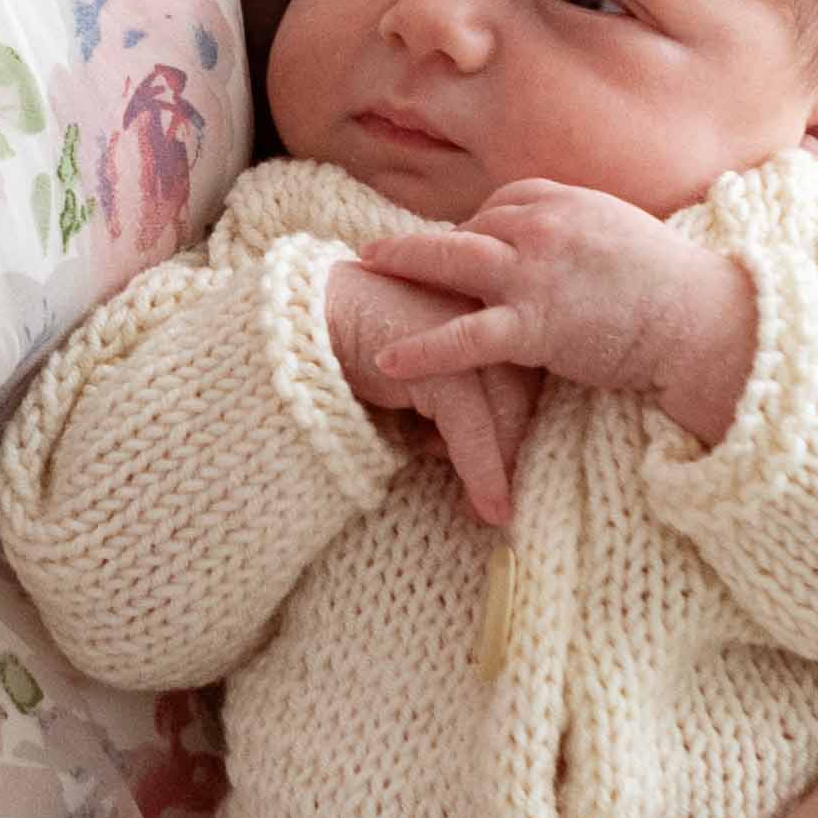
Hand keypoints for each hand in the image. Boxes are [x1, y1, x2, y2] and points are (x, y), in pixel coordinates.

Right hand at [321, 228, 535, 526]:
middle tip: (503, 499)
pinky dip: (483, 473)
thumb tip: (449, 446)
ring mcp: (464, 333)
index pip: (520, 368)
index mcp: (474, 305)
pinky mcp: (441, 363)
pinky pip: (473, 427)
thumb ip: (438, 392)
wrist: (293, 322)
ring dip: (505, 469)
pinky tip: (487, 510)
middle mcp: (479, 312)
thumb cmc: (346, 343)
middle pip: (524, 391)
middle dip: (517, 449)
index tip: (511, 463)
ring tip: (494, 512)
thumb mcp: (405, 368)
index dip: (519, 420)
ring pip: (507, 412)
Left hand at [336, 175, 754, 444]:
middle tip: (378, 248)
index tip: (462, 249)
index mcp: (566, 200)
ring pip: (450, 262)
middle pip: (468, 226)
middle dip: (422, 240)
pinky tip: (389, 359)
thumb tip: (563, 241)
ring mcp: (533, 271)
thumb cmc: (672, 288)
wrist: (700, 321)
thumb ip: (582, 232)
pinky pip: (463, 336)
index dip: (479, 228)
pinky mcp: (533, 324)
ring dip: (402, 264)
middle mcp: (542, 225)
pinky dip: (423, 348)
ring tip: (364, 271)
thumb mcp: (622, 235)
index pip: (502, 205)